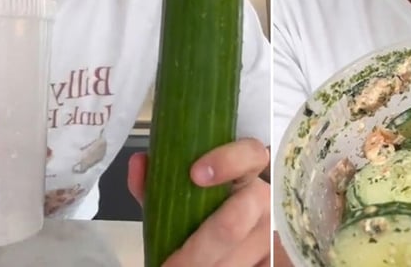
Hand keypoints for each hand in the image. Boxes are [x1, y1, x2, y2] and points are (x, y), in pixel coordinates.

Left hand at [128, 138, 270, 266]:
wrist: (232, 239)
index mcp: (247, 171)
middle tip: (170, 265)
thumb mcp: (180, 193)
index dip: (226, 161)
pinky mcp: (271, 260)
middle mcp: (264, 200)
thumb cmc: (204, 209)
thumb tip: (139, 164)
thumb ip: (158, 180)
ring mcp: (270, 233)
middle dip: (195, 251)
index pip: (250, 154)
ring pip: (233, 260)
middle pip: (232, 224)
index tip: (195, 175)